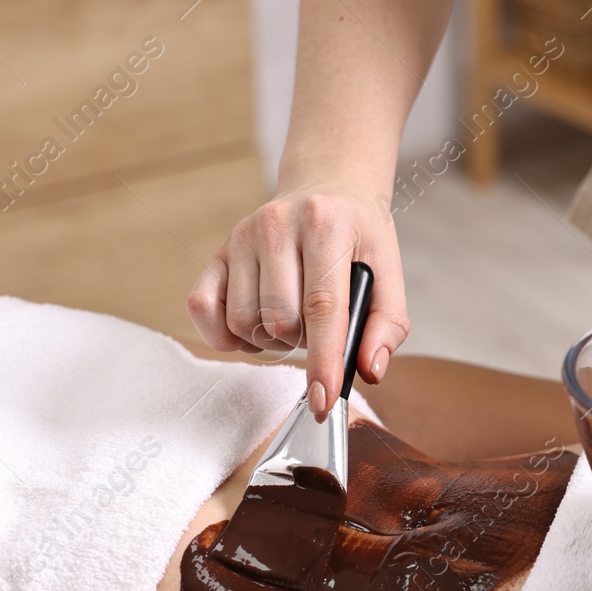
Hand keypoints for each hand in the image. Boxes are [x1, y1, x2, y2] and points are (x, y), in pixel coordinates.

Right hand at [187, 183, 408, 415]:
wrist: (327, 189)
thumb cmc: (357, 237)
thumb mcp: (388, 272)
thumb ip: (386, 326)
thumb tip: (368, 371)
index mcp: (326, 225)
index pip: (321, 307)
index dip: (323, 361)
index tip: (323, 401)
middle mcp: (277, 224)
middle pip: (279, 321)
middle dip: (302, 342)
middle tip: (317, 325)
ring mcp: (241, 236)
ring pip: (244, 322)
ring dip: (270, 338)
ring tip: (291, 318)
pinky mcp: (217, 252)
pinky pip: (203, 309)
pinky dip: (227, 334)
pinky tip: (255, 325)